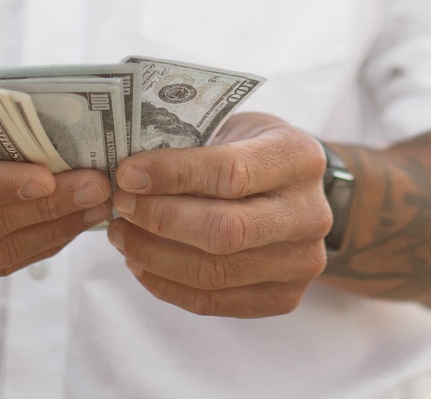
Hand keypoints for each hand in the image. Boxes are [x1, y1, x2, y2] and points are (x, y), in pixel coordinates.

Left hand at [106, 111, 331, 317]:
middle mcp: (310, 214)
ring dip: (154, 256)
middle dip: (160, 219)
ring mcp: (303, 262)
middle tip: (120, 205)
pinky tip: (140, 262)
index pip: (230, 173)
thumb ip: (191, 144)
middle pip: (224, 231)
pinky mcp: (285, 297)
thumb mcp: (232, 128)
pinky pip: (215, 302)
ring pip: (216, 273)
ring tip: (121, 234)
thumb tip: (127, 172)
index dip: (172, 175)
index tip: (126, 174)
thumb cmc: (250, 150)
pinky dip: (167, 285)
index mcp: (299, 157)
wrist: (294, 191)